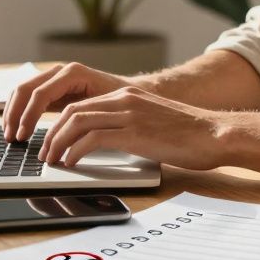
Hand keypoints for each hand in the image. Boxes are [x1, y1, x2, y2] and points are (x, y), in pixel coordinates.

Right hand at [2, 61, 131, 141]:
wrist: (128, 92)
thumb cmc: (120, 102)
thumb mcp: (103, 110)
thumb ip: (82, 119)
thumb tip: (62, 138)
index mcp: (73, 73)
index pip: (40, 94)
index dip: (28, 116)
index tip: (23, 136)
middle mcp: (60, 71)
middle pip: (25, 89)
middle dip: (15, 114)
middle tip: (11, 138)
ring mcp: (54, 76)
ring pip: (22, 90)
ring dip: (12, 113)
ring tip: (10, 135)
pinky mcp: (52, 86)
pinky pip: (28, 95)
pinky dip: (19, 111)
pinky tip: (18, 128)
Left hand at [39, 86, 227, 170]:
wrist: (214, 134)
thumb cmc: (190, 134)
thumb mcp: (153, 121)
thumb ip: (129, 125)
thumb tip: (106, 143)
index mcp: (128, 95)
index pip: (82, 104)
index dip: (60, 124)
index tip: (52, 141)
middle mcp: (125, 99)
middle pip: (73, 110)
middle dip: (52, 133)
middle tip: (45, 153)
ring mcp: (129, 114)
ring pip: (77, 122)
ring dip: (58, 143)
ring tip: (53, 160)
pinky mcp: (134, 132)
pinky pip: (92, 139)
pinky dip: (75, 152)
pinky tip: (72, 163)